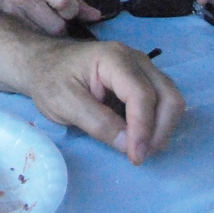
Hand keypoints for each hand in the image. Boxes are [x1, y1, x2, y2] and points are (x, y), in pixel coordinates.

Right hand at [0, 0, 102, 35]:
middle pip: (57, 26)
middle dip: (57, 28)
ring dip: (43, 37)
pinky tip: (24, 36)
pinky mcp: (1, 29)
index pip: (66, 2)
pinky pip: (29, 44)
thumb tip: (95, 15)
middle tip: (46, 23)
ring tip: (33, 29)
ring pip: (44, 38)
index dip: (71, 12)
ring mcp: (9, 14)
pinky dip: (31, 43)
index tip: (67, 14)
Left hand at [18, 39, 183, 164]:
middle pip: (167, 96)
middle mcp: (135, 58)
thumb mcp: (64, 103)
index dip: (143, 128)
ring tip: (140, 149)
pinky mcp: (142, 79)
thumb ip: (97, 122)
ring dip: (162, 128)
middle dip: (159, 130)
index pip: (141, 94)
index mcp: (113, 58)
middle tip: (139, 156)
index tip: (135, 156)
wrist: (43, 64)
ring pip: (170, 99)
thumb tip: (129, 144)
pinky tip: (138, 137)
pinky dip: (157, 122)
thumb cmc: (50, 80)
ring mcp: (142, 67)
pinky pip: (161, 101)